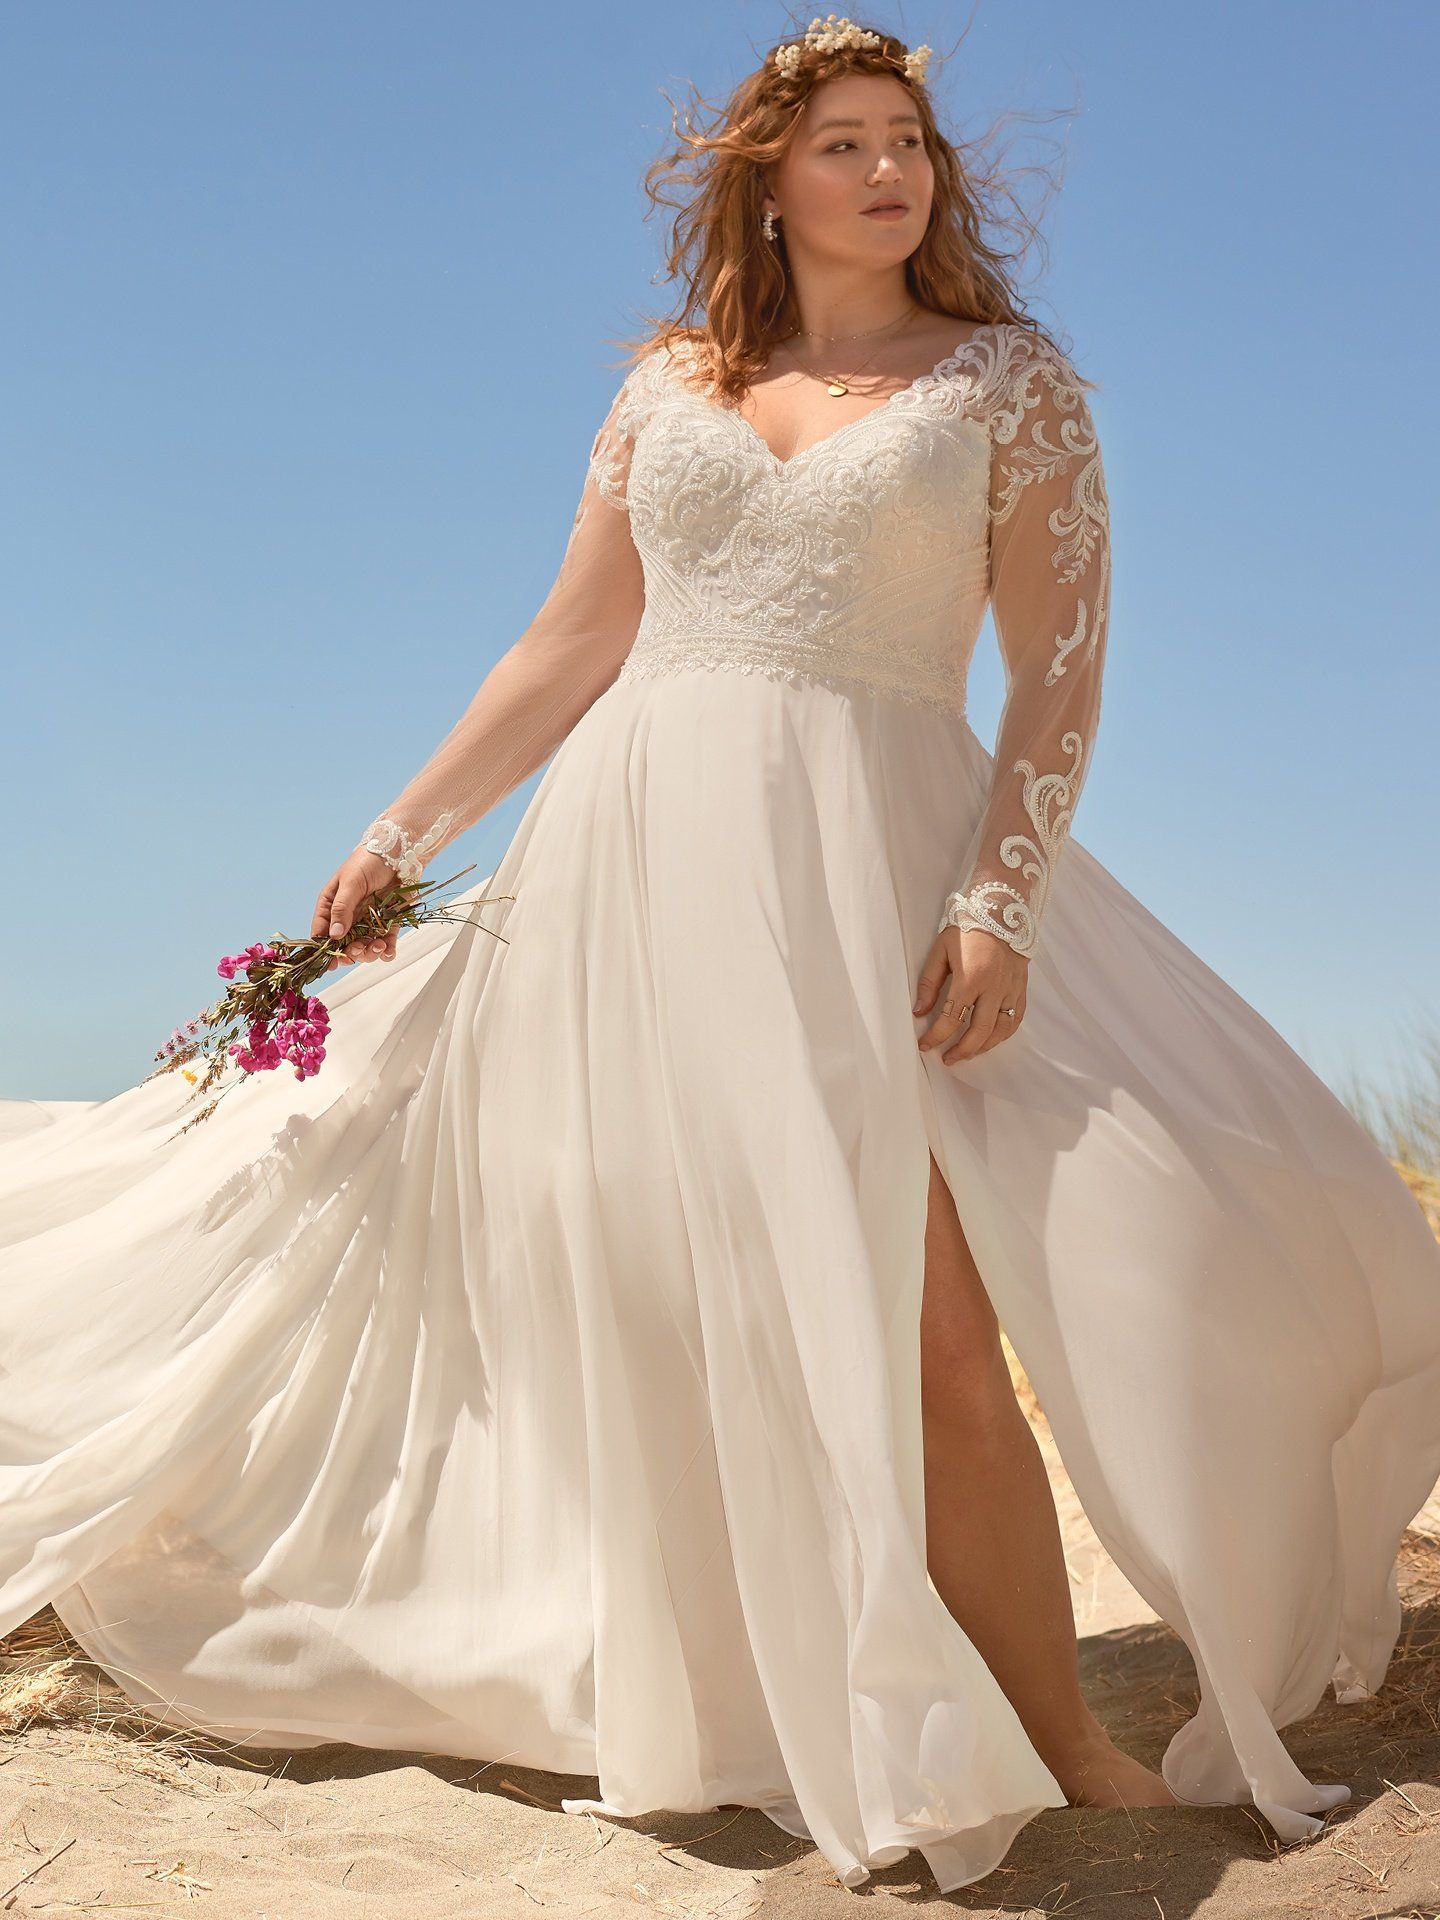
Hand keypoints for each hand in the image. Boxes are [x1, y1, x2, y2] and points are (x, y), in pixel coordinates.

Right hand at [311, 849, 403, 970]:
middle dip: (351, 952)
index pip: (322, 932)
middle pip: (344, 945)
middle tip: (359, 949)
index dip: (324, 949)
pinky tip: (388, 952)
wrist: (399, 853)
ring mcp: (368, 921)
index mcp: (331, 905)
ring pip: (364, 947)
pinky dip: (386, 951)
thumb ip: (342, 908)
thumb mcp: (350, 882)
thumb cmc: (368, 862)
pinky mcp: (388, 923)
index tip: (331, 963)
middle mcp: (348, 917)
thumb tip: (334, 936)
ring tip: (377, 946)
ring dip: (369, 952)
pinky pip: (385, 942)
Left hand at [914, 924, 1028, 1063]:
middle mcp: (994, 987)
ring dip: (984, 1047)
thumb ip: (929, 982)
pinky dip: (1003, 1034)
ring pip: (1001, 1029)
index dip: (936, 1036)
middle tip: (948, 1059)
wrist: (1002, 911)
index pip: (952, 1017)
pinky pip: (1016, 1019)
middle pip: (980, 1030)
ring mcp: (1011, 989)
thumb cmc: (967, 928)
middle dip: (962, 1050)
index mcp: (971, 976)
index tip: (925, 1045)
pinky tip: (990, 1040)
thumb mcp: (941, 950)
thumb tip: (918, 1011)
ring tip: (967, 1054)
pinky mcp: (1022, 988)